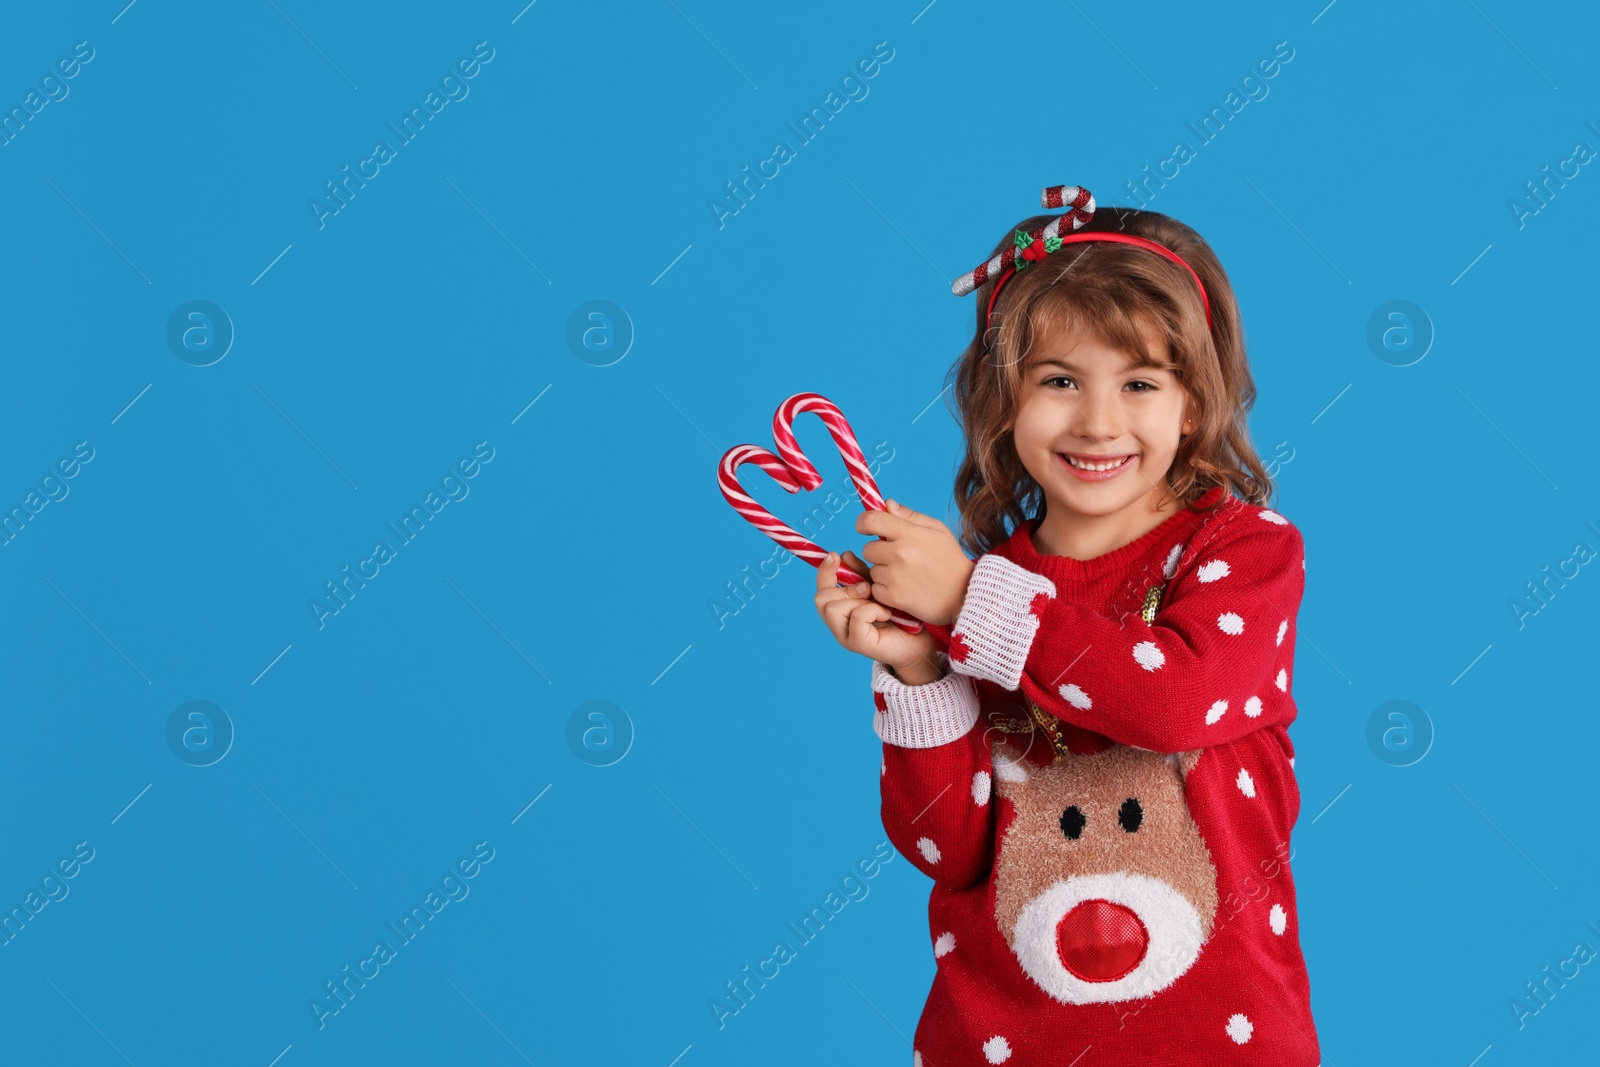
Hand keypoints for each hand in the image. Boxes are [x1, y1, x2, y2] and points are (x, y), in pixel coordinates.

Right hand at [815, 551, 939, 677]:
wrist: (918, 642)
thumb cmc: (898, 617)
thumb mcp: (877, 590)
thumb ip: (860, 575)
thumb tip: (845, 555)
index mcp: (840, 611)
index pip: (820, 589)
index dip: (824, 571)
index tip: (834, 556)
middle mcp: (838, 626)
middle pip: (822, 598)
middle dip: (846, 588)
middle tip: (868, 588)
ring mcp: (846, 637)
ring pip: (834, 608)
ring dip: (859, 600)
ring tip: (879, 604)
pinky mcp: (859, 644)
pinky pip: (857, 616)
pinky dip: (873, 610)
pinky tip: (886, 614)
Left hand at [855, 500, 976, 626]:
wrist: (964, 596)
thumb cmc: (951, 560)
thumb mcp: (937, 530)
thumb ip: (910, 516)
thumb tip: (887, 504)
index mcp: (909, 533)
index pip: (871, 520)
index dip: (863, 523)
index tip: (865, 528)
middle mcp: (899, 553)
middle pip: (868, 549)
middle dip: (879, 553)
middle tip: (898, 559)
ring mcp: (895, 576)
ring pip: (872, 570)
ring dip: (883, 573)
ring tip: (906, 576)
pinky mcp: (893, 596)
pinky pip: (876, 589)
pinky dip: (886, 590)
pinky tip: (904, 589)